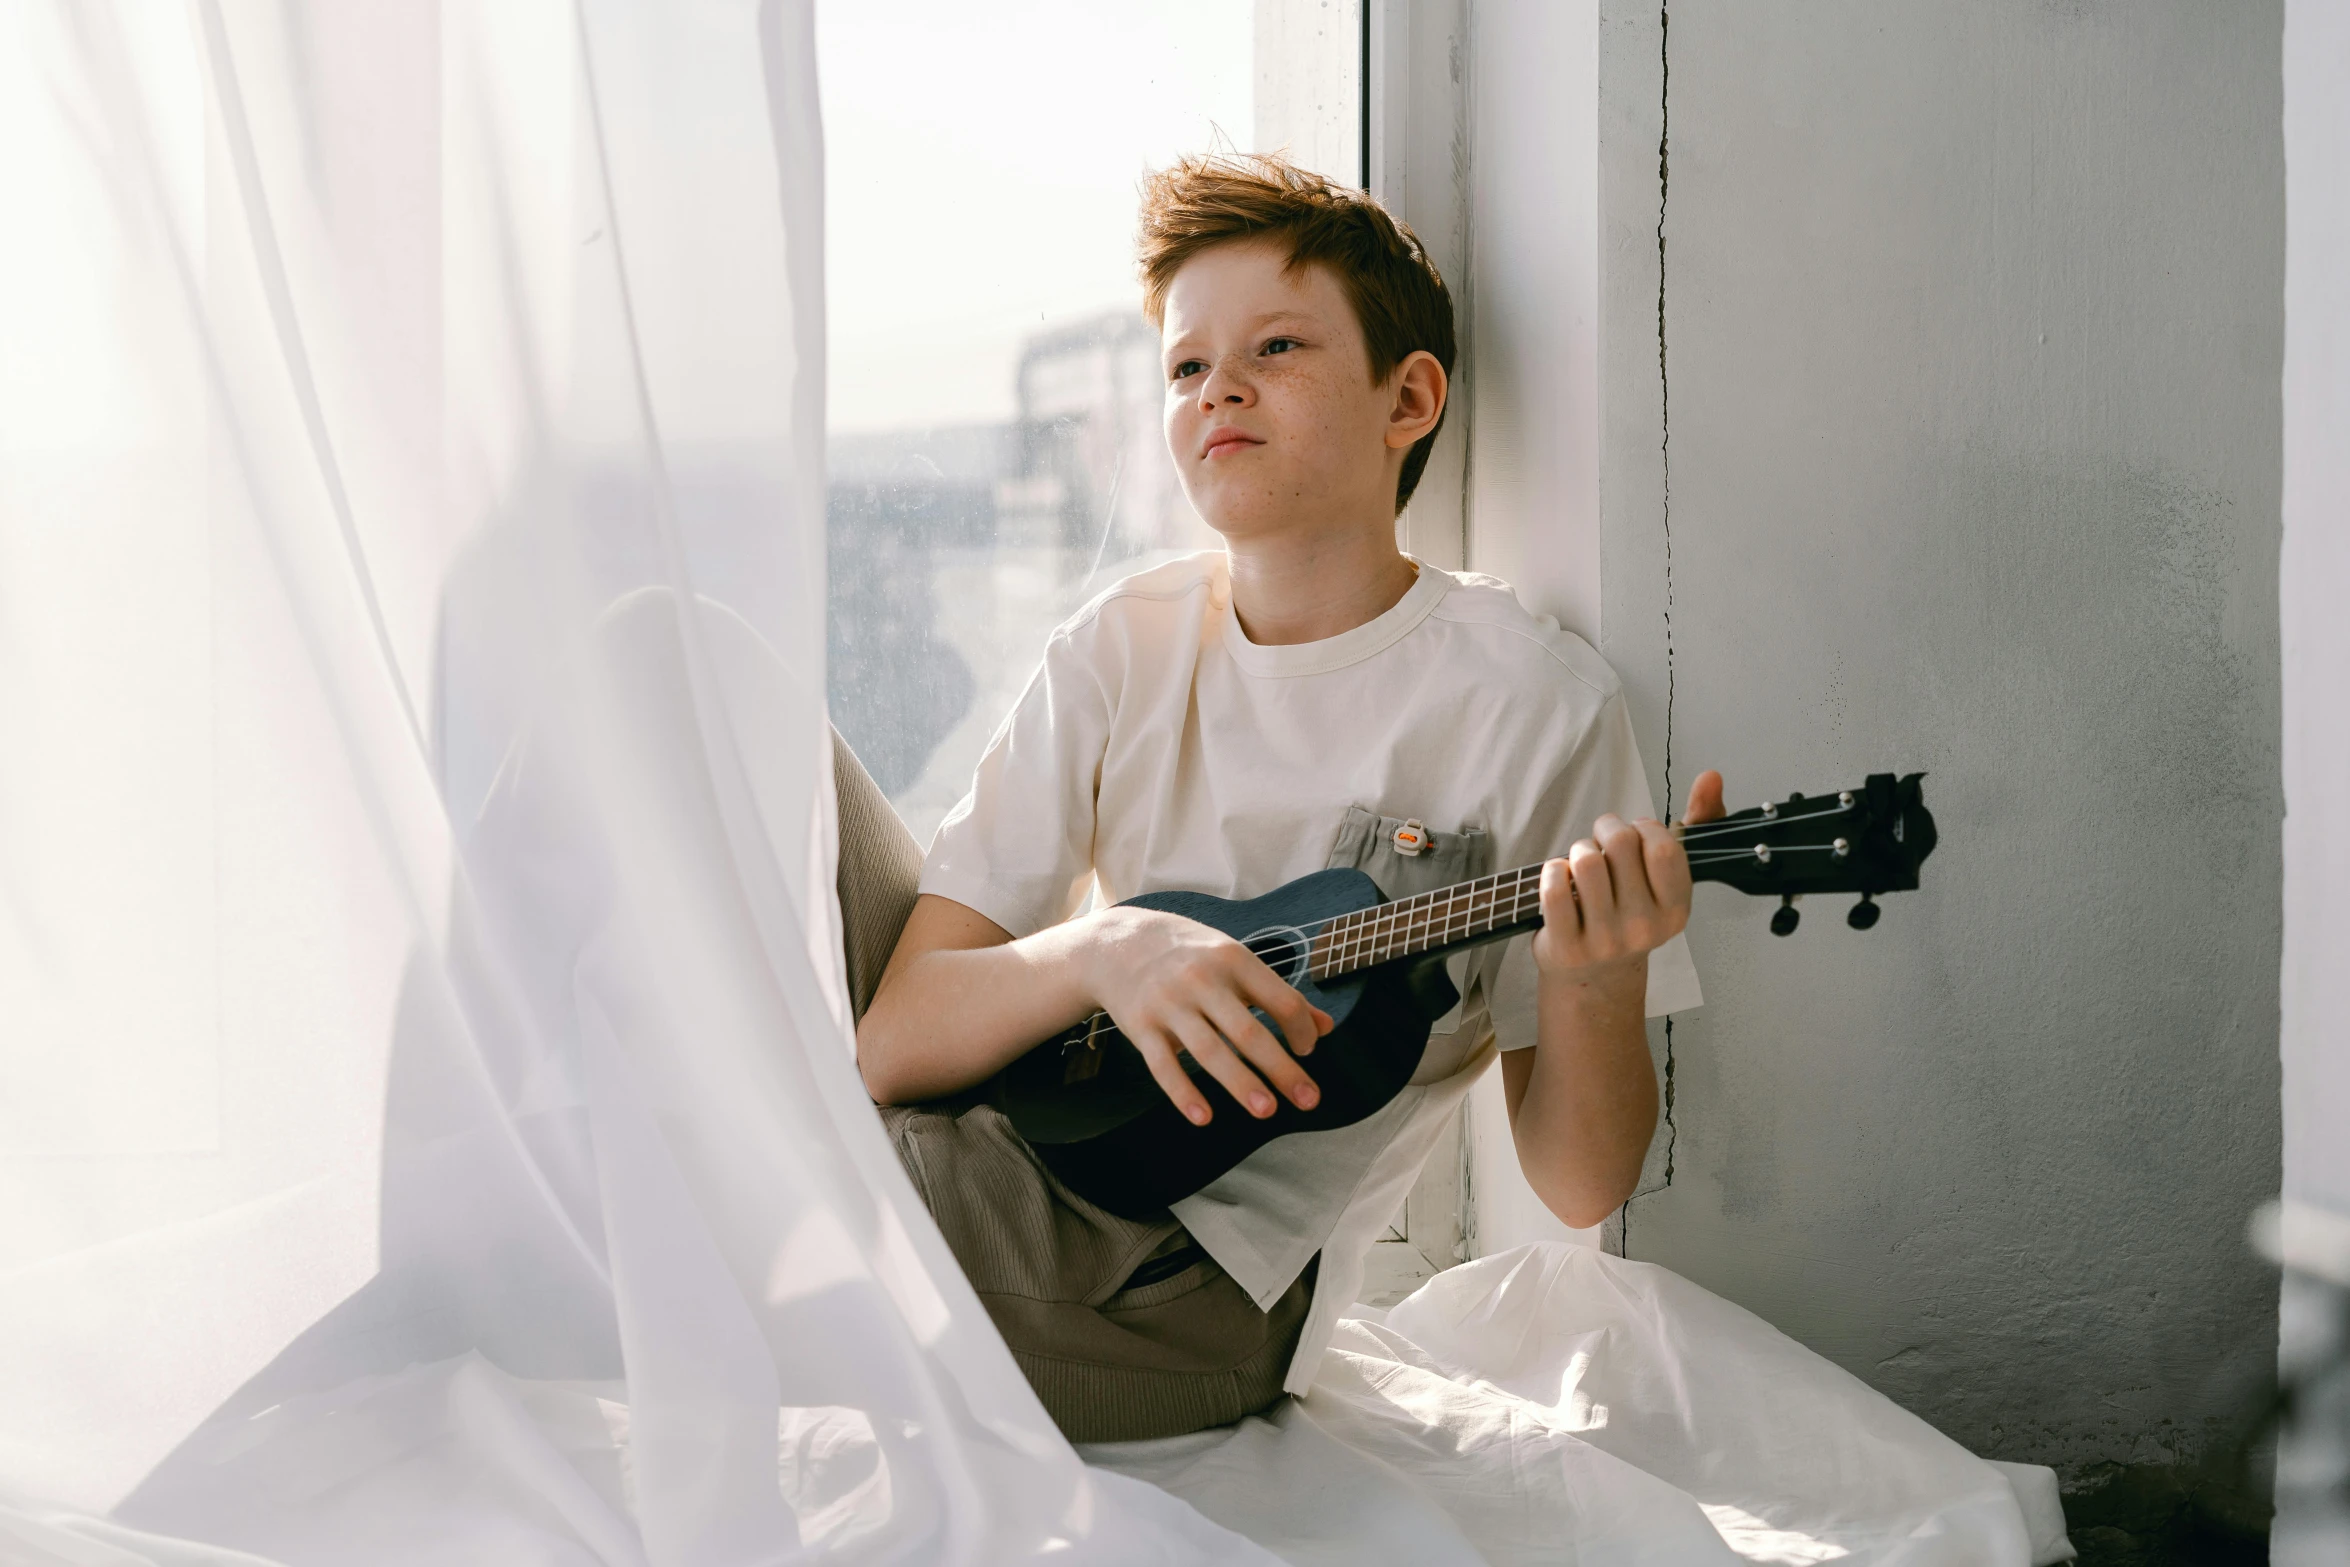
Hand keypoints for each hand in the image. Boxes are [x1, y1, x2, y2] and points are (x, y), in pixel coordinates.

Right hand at [1079, 906, 1331, 1126]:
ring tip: (1267, 1111)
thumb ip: (1278, 994)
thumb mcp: (1234, 959)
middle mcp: (1201, 980)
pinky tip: (1203, 1118)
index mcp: (1233, 959)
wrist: (1116, 943)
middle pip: (1248, 1032)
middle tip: (1309, 1100)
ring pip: (1210, 1052)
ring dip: (1241, 1085)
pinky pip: (1163, 1067)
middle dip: (1282, 1070)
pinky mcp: (1140, 1027)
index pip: (1280, 1000)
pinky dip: (1183, 1094)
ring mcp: (1168, 1004)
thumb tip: (1324, 1028)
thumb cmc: (1189, 954)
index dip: (1301, 1030)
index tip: (1307, 1051)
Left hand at [1533, 770, 1725, 978]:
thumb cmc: (1634, 911)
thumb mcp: (1670, 876)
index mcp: (1676, 908)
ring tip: (1583, 861)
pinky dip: (1552, 871)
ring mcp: (1606, 940)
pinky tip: (1560, 878)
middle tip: (1603, 841)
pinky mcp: (1568, 947)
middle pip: (1620, 843)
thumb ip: (1697, 823)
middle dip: (1606, 828)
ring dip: (1578, 849)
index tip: (1637, 835)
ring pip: (1585, 860)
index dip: (1644, 828)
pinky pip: (1553, 888)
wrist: (1597, 975)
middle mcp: (1644, 927)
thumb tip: (1711, 776)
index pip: (1662, 847)